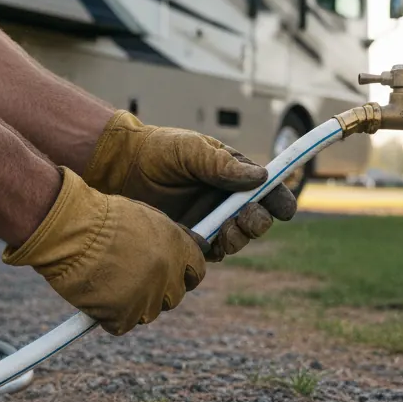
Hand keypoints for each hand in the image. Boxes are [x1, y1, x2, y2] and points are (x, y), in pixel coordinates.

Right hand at [2, 169, 207, 335]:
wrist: (70, 229)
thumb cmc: (99, 217)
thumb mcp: (144, 217)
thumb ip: (166, 238)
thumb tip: (180, 254)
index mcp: (177, 247)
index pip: (196, 273)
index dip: (182, 275)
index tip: (170, 275)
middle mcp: (168, 274)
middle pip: (174, 297)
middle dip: (156, 291)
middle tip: (131, 280)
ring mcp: (147, 296)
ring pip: (147, 313)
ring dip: (132, 304)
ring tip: (108, 283)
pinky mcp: (123, 315)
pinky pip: (121, 324)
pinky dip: (108, 316)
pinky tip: (95, 295)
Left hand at [81, 111, 297, 261]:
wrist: (117, 168)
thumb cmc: (155, 150)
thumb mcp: (190, 149)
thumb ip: (221, 164)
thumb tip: (260, 177)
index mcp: (231, 173)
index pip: (265, 189)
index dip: (279, 199)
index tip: (285, 209)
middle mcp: (224, 199)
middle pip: (256, 219)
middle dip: (258, 222)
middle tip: (246, 218)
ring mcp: (208, 220)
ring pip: (236, 239)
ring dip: (238, 238)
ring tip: (227, 230)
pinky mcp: (188, 238)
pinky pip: (210, 251)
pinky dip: (213, 249)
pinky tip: (206, 241)